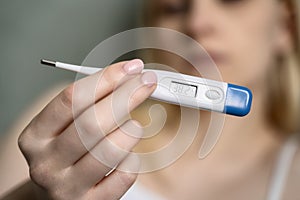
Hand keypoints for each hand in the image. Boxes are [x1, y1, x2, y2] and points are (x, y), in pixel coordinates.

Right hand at [18, 59, 156, 198]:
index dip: (106, 78)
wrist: (54, 196)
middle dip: (127, 96)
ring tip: (134, 125)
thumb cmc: (65, 153)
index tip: (131, 68)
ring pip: (111, 149)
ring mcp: (68, 187)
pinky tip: (127, 153)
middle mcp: (47, 163)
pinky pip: (125, 175)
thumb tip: (128, 77)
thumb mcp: (64, 127)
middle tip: (147, 82)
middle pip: (93, 122)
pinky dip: (133, 158)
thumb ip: (90, 103)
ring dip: (131, 130)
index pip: (72, 98)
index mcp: (36, 136)